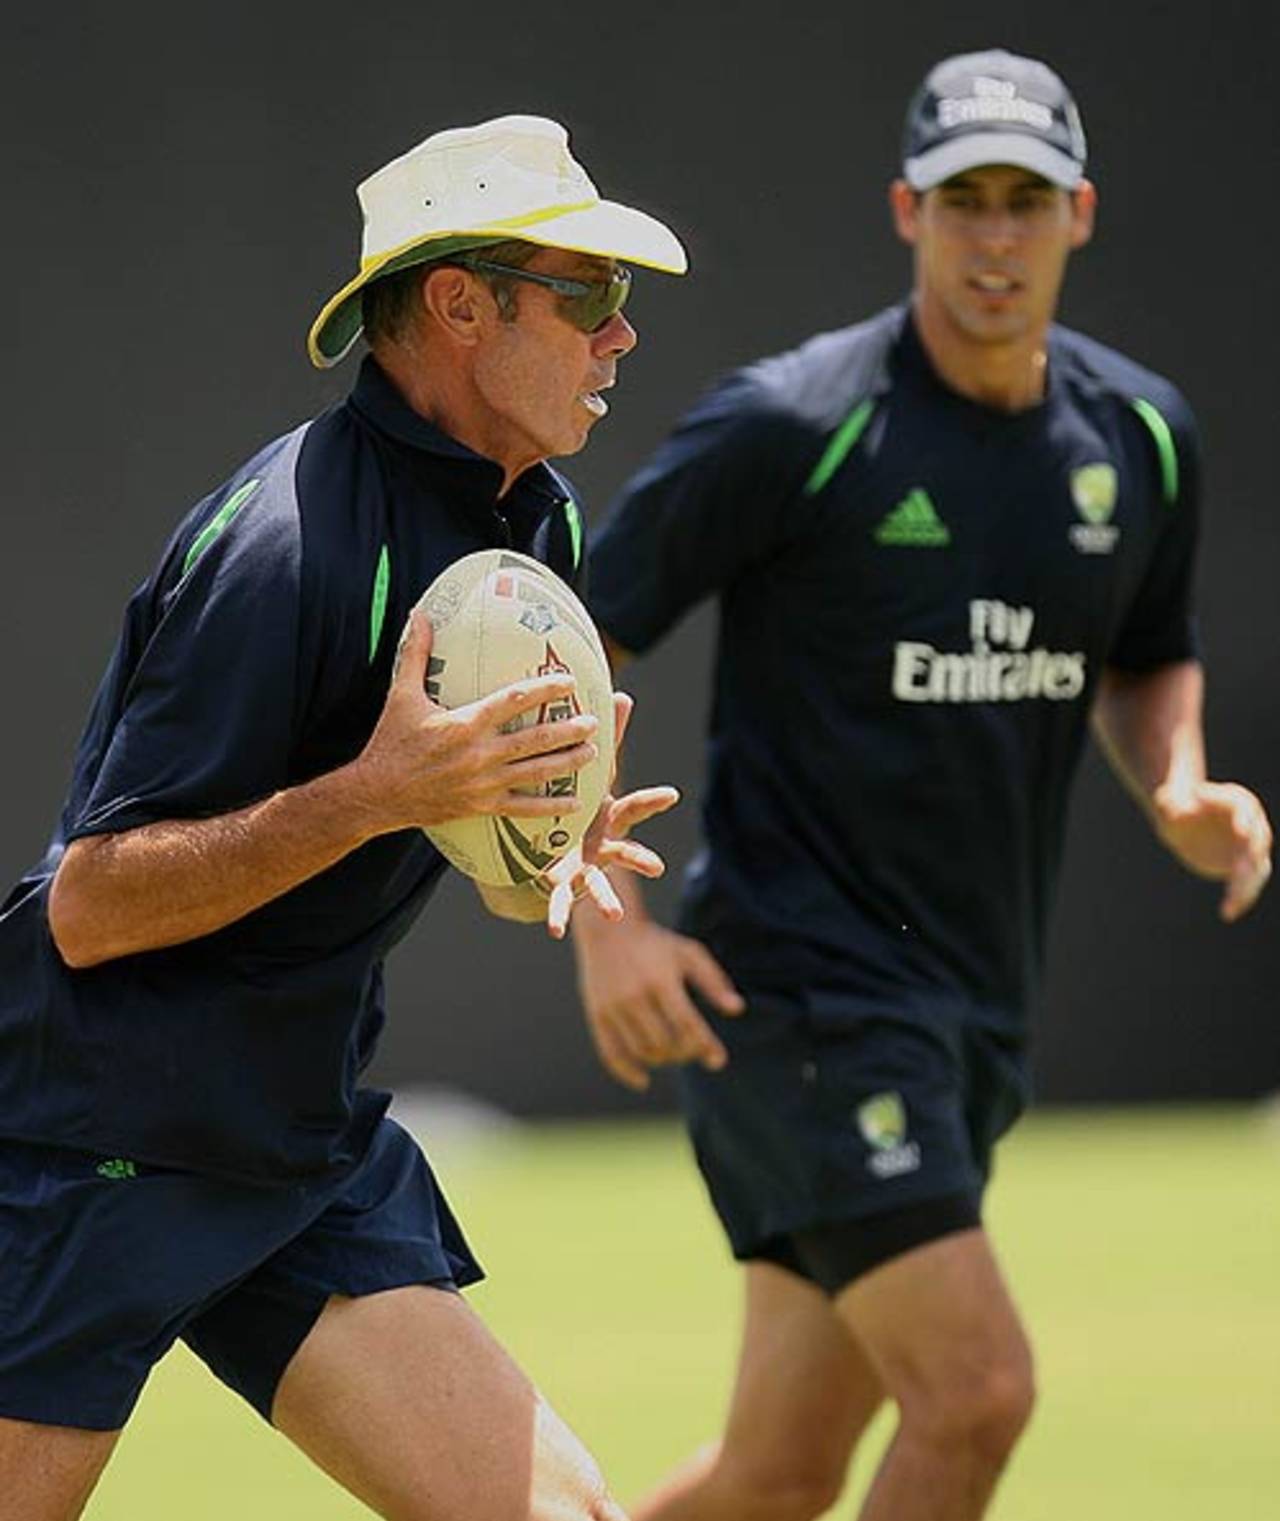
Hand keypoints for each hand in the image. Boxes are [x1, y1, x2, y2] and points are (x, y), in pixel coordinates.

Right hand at [353, 609, 599, 834]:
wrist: (376, 794)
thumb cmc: (390, 742)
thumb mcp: (401, 695)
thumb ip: (415, 654)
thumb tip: (420, 614)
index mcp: (464, 724)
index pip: (513, 701)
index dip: (544, 689)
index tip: (569, 680)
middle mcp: (479, 754)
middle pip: (534, 740)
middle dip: (568, 730)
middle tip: (593, 721)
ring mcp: (483, 784)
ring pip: (535, 773)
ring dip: (567, 763)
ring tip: (593, 753)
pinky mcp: (481, 807)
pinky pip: (523, 808)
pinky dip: (551, 806)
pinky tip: (575, 803)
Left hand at [540, 693, 678, 938]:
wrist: (563, 844)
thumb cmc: (584, 805)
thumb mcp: (595, 773)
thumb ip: (610, 739)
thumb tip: (624, 694)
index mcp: (609, 817)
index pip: (634, 807)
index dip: (652, 801)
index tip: (672, 795)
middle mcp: (604, 845)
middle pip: (625, 851)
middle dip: (639, 858)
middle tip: (656, 867)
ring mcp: (588, 868)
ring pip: (600, 884)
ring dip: (605, 899)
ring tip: (614, 915)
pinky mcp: (565, 884)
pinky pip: (561, 901)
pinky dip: (559, 914)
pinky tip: (555, 930)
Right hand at [573, 915, 745, 1090]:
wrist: (608, 928)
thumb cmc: (657, 943)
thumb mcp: (689, 954)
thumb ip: (713, 982)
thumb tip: (737, 1009)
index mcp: (661, 979)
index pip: (687, 1023)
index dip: (705, 1045)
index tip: (718, 1060)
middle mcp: (634, 995)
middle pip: (665, 1043)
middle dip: (685, 1053)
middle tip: (694, 1050)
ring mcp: (613, 1006)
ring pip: (642, 1051)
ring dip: (663, 1060)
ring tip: (673, 1052)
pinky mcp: (597, 1014)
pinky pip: (611, 1054)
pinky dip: (627, 1072)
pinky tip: (643, 1081)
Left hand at [1154, 778, 1272, 921]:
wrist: (1179, 817)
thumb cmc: (1174, 804)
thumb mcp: (1168, 801)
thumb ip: (1173, 804)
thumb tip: (1183, 813)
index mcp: (1233, 799)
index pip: (1245, 806)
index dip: (1245, 818)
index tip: (1241, 831)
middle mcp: (1249, 822)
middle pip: (1258, 840)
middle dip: (1250, 857)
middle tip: (1237, 874)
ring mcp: (1249, 845)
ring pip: (1257, 867)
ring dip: (1247, 887)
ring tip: (1230, 907)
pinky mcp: (1243, 864)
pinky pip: (1249, 883)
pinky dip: (1241, 898)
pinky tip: (1228, 913)